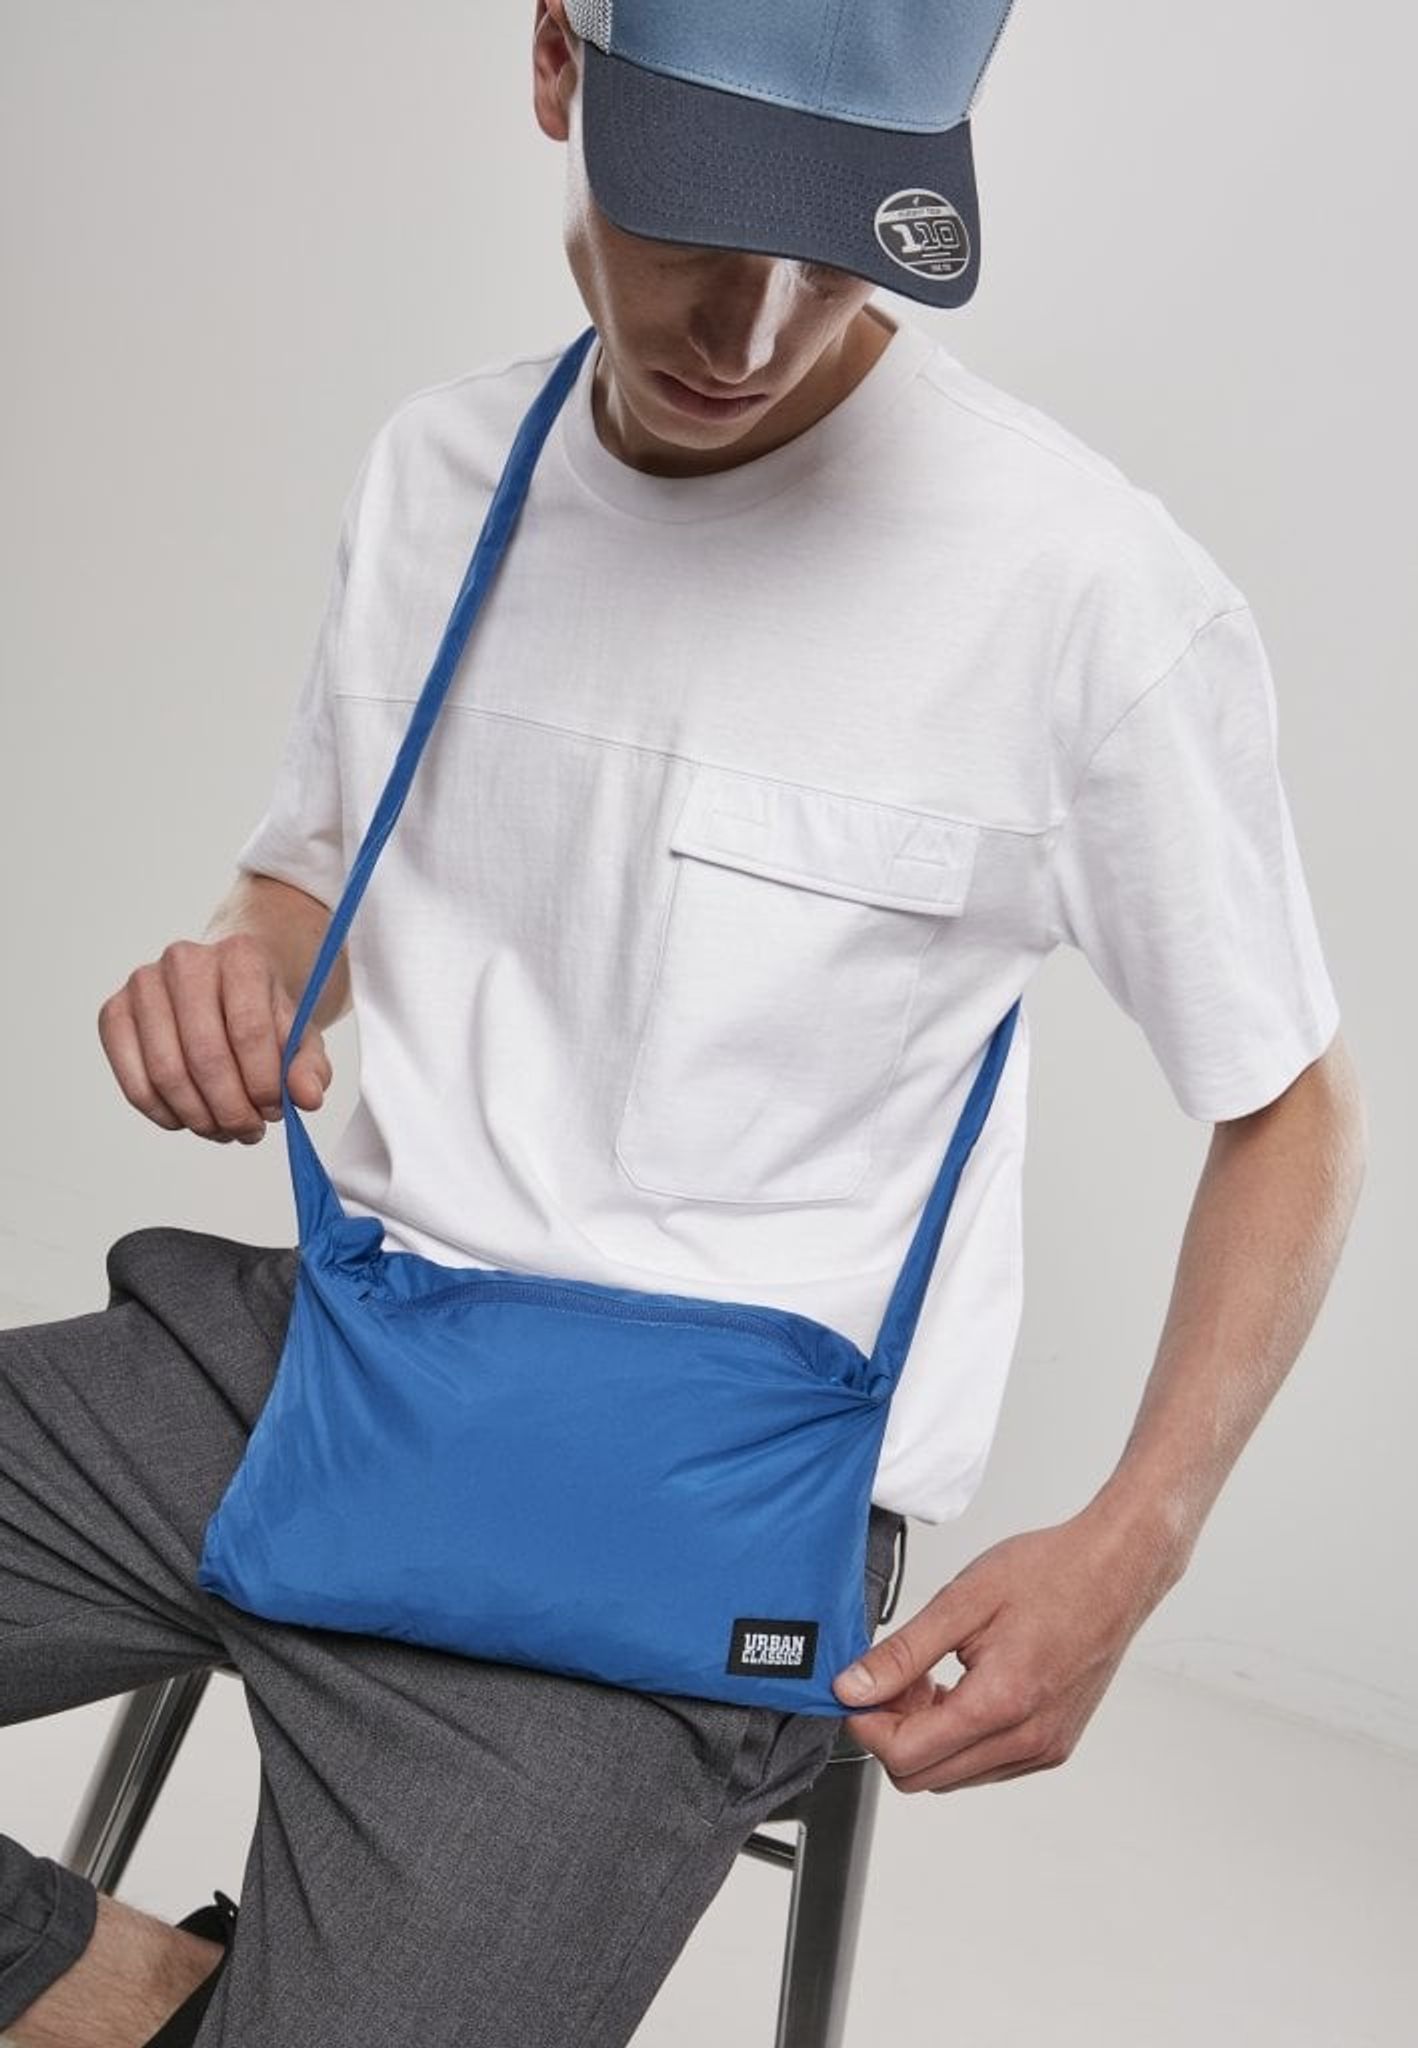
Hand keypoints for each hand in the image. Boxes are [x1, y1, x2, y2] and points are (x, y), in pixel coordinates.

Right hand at [97, 932, 331, 1142]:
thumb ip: (309, 1066)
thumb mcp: (300, 1036)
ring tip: (224, 1129)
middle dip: (231, 1108)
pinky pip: (134, 1082)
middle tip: (249, 1131)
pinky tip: (191, 1120)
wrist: (226, 985)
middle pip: (205, 1055)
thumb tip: (307, 1098)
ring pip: (166, 1073)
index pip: (250, 1030)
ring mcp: (142, 985)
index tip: (275, 1111)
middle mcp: (184, 961)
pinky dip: (165, 1114)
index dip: (263, 1084)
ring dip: (199, 1117)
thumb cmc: (263, 1014)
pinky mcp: (113, 1012)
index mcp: (240, 956)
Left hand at [832, 1509, 1176, 1793]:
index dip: (868, 1725)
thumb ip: (902, 1652)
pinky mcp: (1054, 1746)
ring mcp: (1045, 1749)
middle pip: (924, 1778)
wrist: (1115, 1571)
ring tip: (932, 1677)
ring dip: (927, 1738)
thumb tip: (853, 1687)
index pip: (906, 1756)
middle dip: (895, 1733)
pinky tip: (960, 1689)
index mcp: (1001, 1704)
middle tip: (896, 1680)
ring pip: (953, 1777)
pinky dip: (960, 1738)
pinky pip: (986, 1766)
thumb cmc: (1050, 1573)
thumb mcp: (961, 1601)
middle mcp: (1028, 1740)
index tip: (859, 1690)